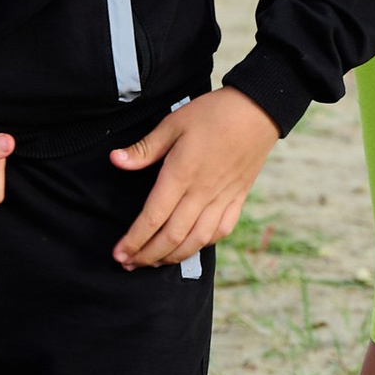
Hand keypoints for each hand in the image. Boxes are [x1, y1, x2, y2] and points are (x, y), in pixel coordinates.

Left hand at [108, 86, 277, 268]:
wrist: (258, 110)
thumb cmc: (213, 113)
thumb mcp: (173, 123)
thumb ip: (144, 148)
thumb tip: (115, 160)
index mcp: (181, 174)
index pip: (153, 218)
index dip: (134, 240)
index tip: (118, 254)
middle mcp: (202, 193)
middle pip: (172, 237)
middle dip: (147, 256)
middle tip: (128, 264)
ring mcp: (222, 198)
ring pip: (196, 240)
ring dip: (172, 257)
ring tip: (153, 262)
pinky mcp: (237, 199)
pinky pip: (220, 231)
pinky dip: (202, 245)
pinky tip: (189, 248)